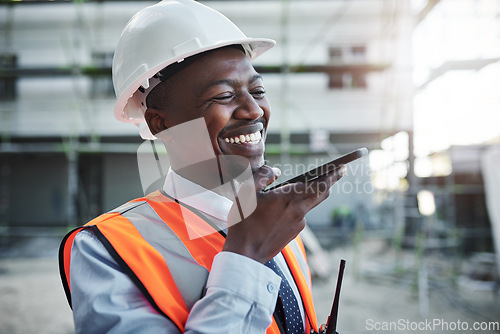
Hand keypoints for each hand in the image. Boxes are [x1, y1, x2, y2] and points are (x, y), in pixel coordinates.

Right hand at [223, 164, 345, 262]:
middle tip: (338, 172)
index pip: (319, 184)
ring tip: (302, 186)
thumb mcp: (247, 192)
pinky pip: (300, 215)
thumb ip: (263, 176)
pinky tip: (283, 208)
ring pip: (310, 204)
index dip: (333, 175)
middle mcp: (298, 211)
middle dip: (331, 181)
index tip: (342, 167)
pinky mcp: (294, 233)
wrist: (245, 254)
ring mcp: (298, 224)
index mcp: (288, 198)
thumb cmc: (244, 222)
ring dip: (311, 194)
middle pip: (322, 194)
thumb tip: (276, 171)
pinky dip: (298, 207)